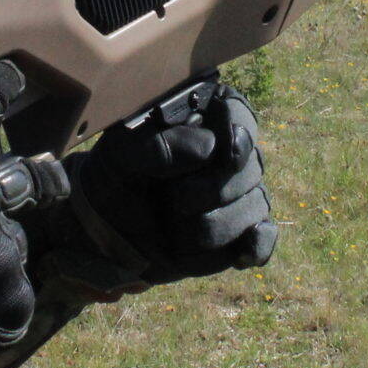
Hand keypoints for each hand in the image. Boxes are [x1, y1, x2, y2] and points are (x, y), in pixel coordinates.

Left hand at [63, 78, 277, 288]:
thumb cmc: (113, 180)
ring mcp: (238, 194)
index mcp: (201, 121)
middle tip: (171, 199)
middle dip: (210, 191)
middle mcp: (228, 154)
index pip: (239, 113)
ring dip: (209, 227)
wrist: (104, 230)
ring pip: (254, 206)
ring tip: (173, 227)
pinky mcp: (239, 232)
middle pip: (251, 167)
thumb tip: (209, 149)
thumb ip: (156, 147)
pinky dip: (255, 246)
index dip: (239, 133)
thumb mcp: (120, 157)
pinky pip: (263, 238)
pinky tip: (242, 254)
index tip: (229, 152)